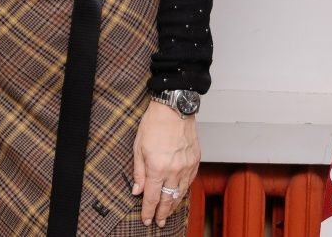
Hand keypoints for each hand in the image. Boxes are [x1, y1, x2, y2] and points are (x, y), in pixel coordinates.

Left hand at [131, 100, 199, 227]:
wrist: (174, 109)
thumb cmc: (154, 124)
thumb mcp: (138, 147)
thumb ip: (138, 171)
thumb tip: (137, 190)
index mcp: (157, 167)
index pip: (152, 197)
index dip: (148, 210)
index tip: (146, 219)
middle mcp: (174, 170)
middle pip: (167, 199)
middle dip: (162, 213)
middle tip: (158, 222)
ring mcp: (186, 166)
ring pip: (180, 193)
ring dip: (173, 205)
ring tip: (168, 213)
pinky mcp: (195, 161)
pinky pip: (189, 182)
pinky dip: (183, 191)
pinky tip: (179, 195)